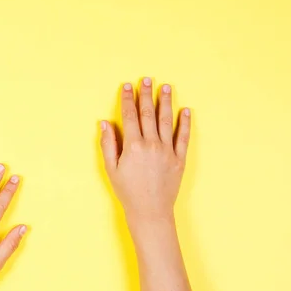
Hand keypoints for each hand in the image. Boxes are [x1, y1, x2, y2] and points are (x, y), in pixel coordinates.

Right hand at [100, 78, 190, 238]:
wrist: (150, 211)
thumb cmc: (127, 191)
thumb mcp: (111, 168)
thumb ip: (108, 143)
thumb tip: (104, 122)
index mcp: (133, 146)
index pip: (129, 116)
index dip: (128, 99)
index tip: (128, 86)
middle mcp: (151, 144)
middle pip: (148, 113)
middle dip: (146, 94)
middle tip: (147, 79)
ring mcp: (167, 151)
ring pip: (167, 120)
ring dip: (166, 102)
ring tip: (166, 87)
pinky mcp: (179, 159)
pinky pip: (183, 137)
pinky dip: (185, 123)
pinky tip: (186, 110)